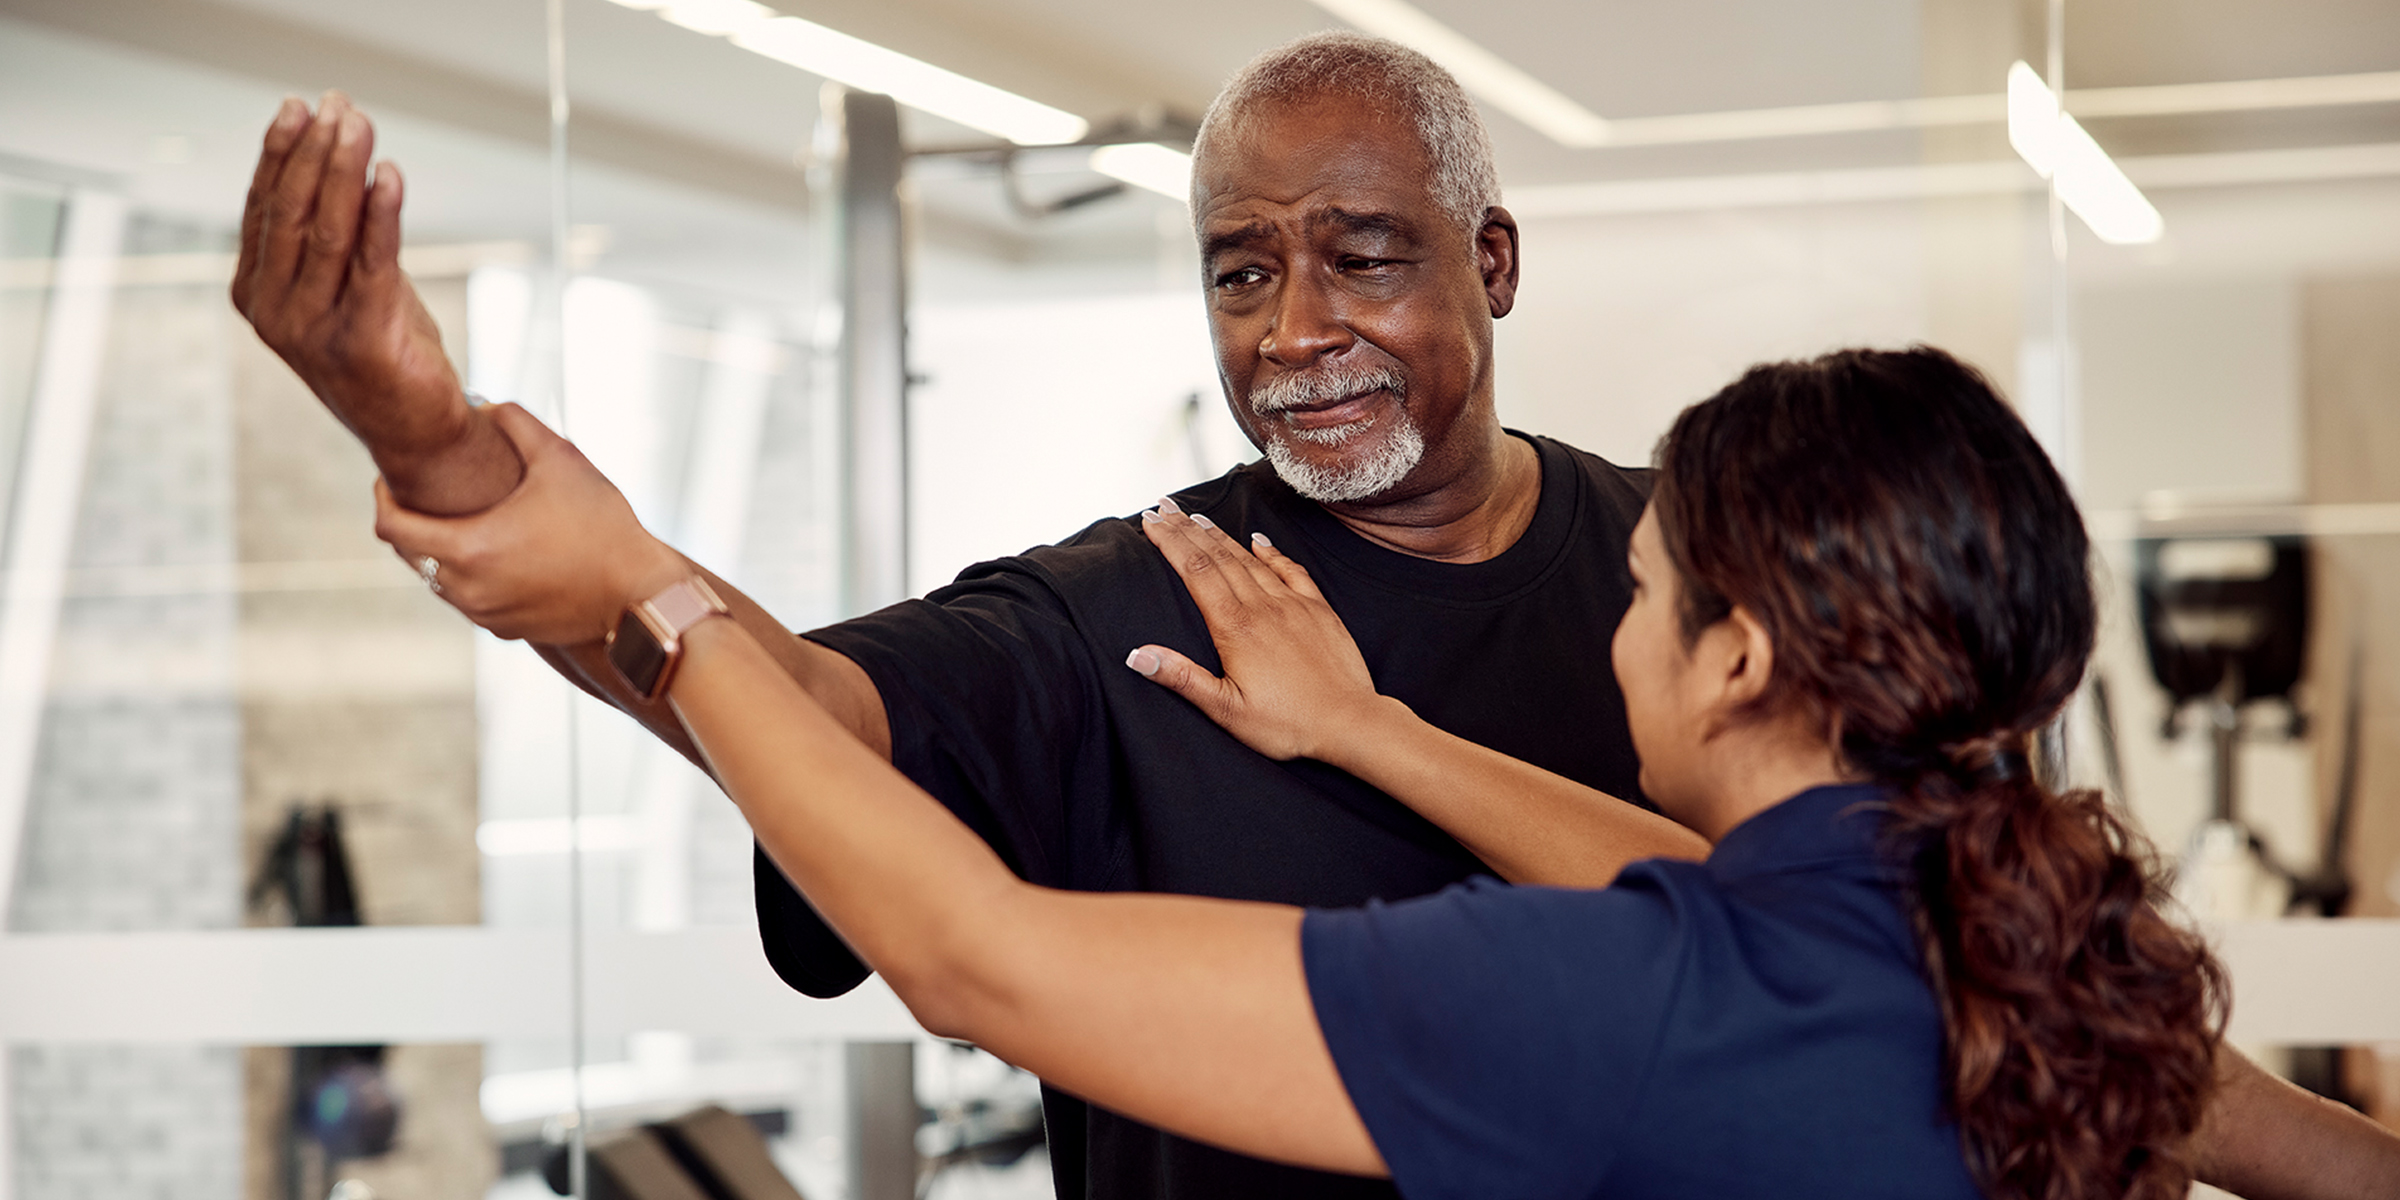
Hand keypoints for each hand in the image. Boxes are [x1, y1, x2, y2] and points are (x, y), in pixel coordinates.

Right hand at [230, 93, 520, 512]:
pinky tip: (389, 175)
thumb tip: (343, 157)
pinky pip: (372, 263)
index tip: (301, 107)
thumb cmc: (381, 348)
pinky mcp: (363, 339)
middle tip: (335, 104)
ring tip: (358, 123)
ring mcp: (312, 329)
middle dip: (313, 151)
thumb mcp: (348, 283)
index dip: (281, 153)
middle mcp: (274, 311)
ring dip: (345, 169)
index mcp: (255, 293)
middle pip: (290, 212)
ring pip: (327, 231)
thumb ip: (337, 234)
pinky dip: (382, 213)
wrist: (415, 430)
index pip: (263, 209)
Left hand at [372, 403, 684, 644]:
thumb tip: (485, 405)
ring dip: (440, 549)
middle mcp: (466, 589)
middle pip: (408, 553)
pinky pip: (469, 598)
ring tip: (466, 519)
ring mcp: (485, 614)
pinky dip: (470, 573)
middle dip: (410, 520)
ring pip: (436, 579)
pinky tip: (499, 551)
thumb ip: (516, 423)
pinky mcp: (506, 629)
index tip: (391, 478)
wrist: (640, 597)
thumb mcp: (562, 461)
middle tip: (426, 492)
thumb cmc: (603, 527)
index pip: (390, 526)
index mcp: (468, 548)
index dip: (382, 497)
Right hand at [1127, 501, 1399, 761]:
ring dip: (1221, 535)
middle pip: (1217, 556)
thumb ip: (1182, 678)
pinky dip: (1271, 552)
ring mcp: (1293, 604)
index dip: (1170, 541)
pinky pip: (1291, 570)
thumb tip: (1137, 655)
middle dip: (1186, 528)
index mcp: (1234, 627)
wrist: (1350, 723)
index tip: (1150, 520)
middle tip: (1164, 506)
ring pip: (1250, 558)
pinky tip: (1259, 540)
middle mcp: (1262, 606)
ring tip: (1197, 517)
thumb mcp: (1226, 710)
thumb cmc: (1287, 725)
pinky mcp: (1318, 610)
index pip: (1194, 570)